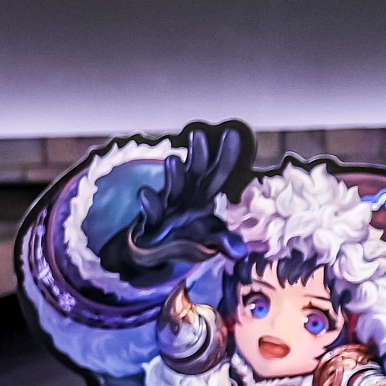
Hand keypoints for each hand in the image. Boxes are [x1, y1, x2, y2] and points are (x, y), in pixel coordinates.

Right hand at [99, 124, 245, 279]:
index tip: (230, 133)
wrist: (155, 252)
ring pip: (173, 188)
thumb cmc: (186, 236)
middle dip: (197, 154)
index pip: (217, 173)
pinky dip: (149, 203)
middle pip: (194, 172)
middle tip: (197, 134)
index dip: (225, 155)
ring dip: (174, 175)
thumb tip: (240, 252)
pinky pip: (151, 210)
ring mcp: (167, 205)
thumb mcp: (209, 239)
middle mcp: (186, 195)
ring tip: (173, 160)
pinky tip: (145, 195)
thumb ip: (223, 241)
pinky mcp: (151, 220)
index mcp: (204, 195)